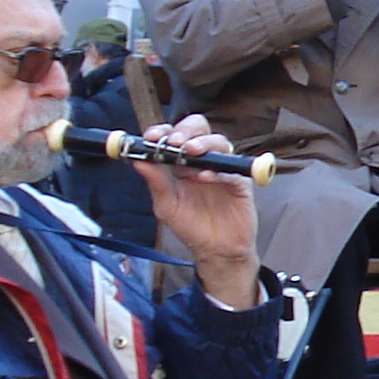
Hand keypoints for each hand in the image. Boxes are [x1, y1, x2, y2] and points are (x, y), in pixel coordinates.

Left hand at [136, 114, 259, 300]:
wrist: (216, 250)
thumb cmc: (191, 227)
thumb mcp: (166, 206)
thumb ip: (155, 182)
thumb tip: (138, 161)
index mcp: (180, 164)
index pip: (173, 136)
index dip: (163, 131)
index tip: (152, 136)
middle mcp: (201, 161)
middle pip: (198, 129)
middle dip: (186, 130)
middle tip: (176, 141)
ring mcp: (221, 169)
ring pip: (218, 142)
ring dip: (204, 143)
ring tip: (192, 152)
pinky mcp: (239, 181)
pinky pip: (231, 168)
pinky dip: (218, 169)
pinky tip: (206, 176)